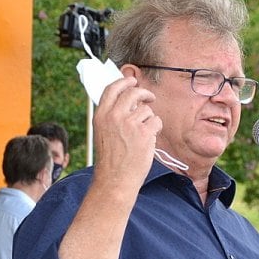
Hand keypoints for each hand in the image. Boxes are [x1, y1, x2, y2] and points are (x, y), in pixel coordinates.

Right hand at [93, 76, 160, 196]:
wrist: (115, 179)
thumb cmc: (111, 159)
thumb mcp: (103, 132)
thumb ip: (113, 116)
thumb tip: (130, 101)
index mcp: (101, 115)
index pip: (112, 89)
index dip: (124, 82)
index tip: (133, 80)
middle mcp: (114, 116)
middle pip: (133, 93)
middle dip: (144, 93)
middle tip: (150, 98)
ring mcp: (129, 124)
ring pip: (147, 109)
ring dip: (150, 119)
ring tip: (144, 134)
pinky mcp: (144, 133)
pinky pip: (156, 121)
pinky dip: (156, 128)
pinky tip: (149, 139)